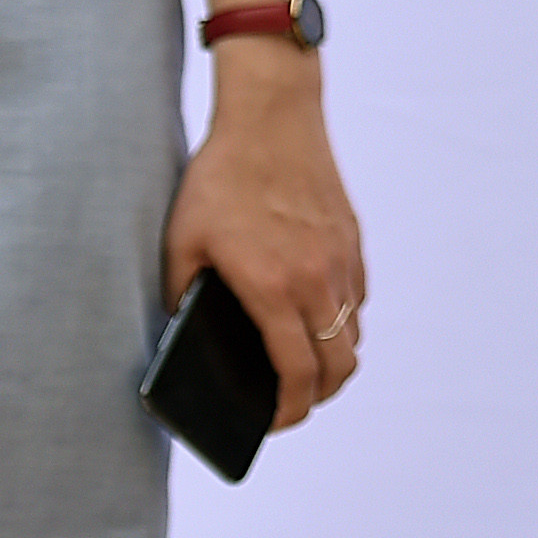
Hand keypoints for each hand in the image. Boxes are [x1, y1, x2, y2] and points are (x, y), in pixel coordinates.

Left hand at [164, 51, 365, 429]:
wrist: (271, 115)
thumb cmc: (220, 178)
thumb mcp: (181, 244)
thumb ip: (184, 299)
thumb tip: (188, 341)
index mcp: (273, 286)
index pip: (297, 374)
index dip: (287, 411)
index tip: (269, 421)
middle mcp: (317, 277)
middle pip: (339, 366)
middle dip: (316, 398)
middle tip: (288, 404)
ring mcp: (341, 257)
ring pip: (353, 335)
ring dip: (332, 361)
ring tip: (301, 367)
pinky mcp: (351, 238)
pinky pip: (356, 298)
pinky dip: (341, 321)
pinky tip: (311, 316)